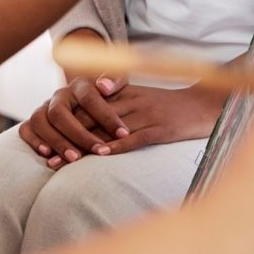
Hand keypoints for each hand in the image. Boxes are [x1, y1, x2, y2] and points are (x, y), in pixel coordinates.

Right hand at [19, 73, 130, 165]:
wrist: (85, 108)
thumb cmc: (106, 101)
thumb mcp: (115, 87)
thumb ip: (115, 81)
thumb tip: (104, 86)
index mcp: (79, 85)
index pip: (89, 97)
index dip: (106, 116)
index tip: (123, 134)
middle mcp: (58, 96)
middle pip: (60, 112)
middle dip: (80, 134)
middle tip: (100, 152)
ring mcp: (43, 108)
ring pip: (40, 121)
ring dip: (57, 141)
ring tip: (75, 159)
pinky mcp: (32, 122)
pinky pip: (25, 129)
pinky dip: (34, 141)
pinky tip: (48, 154)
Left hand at [20, 78, 225, 166]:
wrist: (207, 105)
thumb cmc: (172, 105)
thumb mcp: (142, 96)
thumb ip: (116, 97)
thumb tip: (92, 115)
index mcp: (124, 92)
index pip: (88, 105)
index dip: (66, 122)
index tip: (46, 139)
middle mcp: (131, 101)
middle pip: (91, 116)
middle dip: (67, 136)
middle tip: (47, 154)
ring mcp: (145, 113)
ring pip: (108, 128)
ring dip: (84, 145)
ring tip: (63, 161)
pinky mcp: (160, 127)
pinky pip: (134, 136)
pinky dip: (116, 145)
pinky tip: (100, 155)